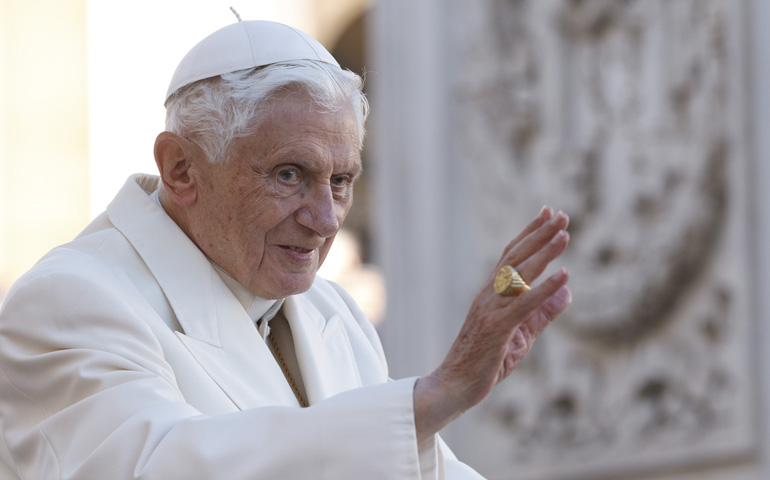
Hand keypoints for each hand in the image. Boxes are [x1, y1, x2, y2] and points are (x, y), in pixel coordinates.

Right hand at [414, 206, 571, 440]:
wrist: (454, 386)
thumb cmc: (485, 362)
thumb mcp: (522, 334)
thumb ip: (543, 312)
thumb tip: (568, 290)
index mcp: (491, 294)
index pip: (511, 256)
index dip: (530, 233)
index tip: (548, 213)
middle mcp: (488, 295)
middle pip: (515, 257)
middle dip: (539, 234)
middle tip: (561, 215)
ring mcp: (490, 310)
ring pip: (519, 273)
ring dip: (544, 252)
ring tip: (564, 235)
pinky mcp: (497, 328)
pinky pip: (524, 304)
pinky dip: (545, 288)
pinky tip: (564, 275)